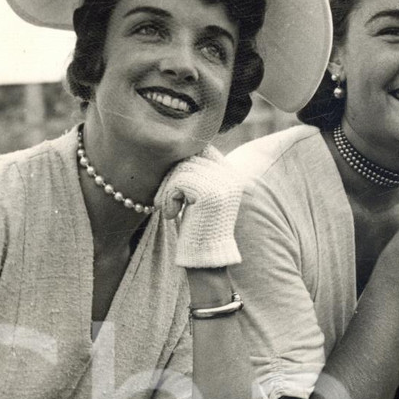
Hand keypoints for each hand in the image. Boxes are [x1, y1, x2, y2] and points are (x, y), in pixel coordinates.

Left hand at [156, 146, 241, 267]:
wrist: (204, 257)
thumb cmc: (196, 227)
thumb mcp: (198, 194)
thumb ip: (195, 170)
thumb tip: (178, 142)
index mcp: (232, 173)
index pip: (202, 148)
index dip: (182, 164)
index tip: (174, 188)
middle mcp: (231, 175)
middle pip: (190, 156)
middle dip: (171, 177)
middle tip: (166, 201)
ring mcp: (223, 183)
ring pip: (182, 168)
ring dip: (168, 189)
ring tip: (170, 209)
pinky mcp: (210, 193)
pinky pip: (179, 181)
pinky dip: (169, 197)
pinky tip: (173, 215)